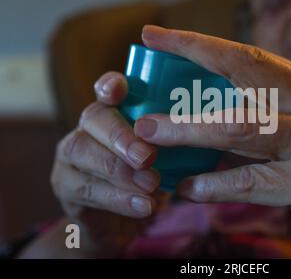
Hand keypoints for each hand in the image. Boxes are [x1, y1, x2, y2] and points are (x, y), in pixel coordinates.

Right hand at [50, 72, 160, 255]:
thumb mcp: (168, 159)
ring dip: (119, 170)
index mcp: (114, 113)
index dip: (110, 85)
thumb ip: (176, 143)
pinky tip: (144, 206)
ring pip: (81, 150)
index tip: (120, 90)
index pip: (107, 89)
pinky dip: (118, 199)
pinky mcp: (65, 186)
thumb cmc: (150, 181)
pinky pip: (84, 189)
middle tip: (148, 157)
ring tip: (151, 185)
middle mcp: (88, 128)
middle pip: (93, 117)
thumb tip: (206, 133)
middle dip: (121, 136)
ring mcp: (71, 155)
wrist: (124, 224)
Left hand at [134, 25, 290, 257]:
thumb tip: (217, 126)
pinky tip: (189, 189)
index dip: (205, 44)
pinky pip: (253, 182)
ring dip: (189, 130)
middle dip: (191, 60)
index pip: (255, 59)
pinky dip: (216, 185)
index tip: (165, 36)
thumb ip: (280, 126)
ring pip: (242, 128)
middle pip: (246, 76)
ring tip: (149, 133)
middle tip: (145, 56)